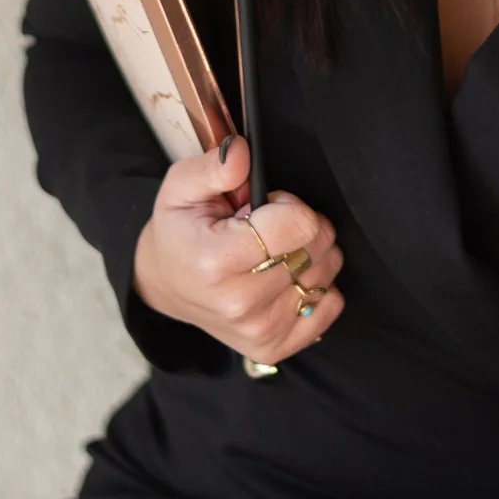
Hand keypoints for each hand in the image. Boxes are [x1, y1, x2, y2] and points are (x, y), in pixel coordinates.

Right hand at [132, 132, 344, 364]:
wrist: (167, 285)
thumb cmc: (180, 231)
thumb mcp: (181, 187)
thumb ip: (214, 166)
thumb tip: (242, 151)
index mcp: (217, 261)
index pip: (299, 223)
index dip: (287, 204)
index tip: (262, 208)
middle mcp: (240, 303)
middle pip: (317, 245)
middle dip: (300, 225)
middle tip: (265, 230)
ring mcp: (259, 330)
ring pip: (328, 272)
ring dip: (309, 253)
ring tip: (272, 253)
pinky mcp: (274, 347)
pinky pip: (331, 304)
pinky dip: (317, 285)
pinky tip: (284, 277)